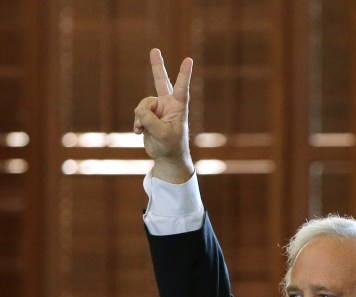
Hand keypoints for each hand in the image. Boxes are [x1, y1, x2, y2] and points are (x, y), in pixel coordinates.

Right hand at [133, 48, 193, 183]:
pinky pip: (137, 113)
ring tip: (144, 130)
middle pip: (160, 81)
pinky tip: (139, 132)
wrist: (166, 157)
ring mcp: (157, 108)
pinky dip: (136, 123)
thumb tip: (139, 109)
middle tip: (155, 50)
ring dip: (140, 118)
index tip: (189, 60)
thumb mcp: (162, 134)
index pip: (181, 89)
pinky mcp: (148, 114)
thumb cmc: (171, 146)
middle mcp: (168, 104)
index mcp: (179, 108)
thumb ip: (149, 120)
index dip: (184, 75)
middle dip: (157, 66)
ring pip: (142, 105)